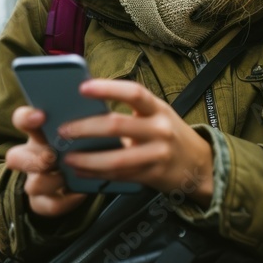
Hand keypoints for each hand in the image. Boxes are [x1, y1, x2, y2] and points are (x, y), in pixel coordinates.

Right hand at [5, 106, 86, 216]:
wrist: (87, 173)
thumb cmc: (82, 144)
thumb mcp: (80, 130)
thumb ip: (80, 121)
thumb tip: (92, 111)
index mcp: (38, 133)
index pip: (22, 120)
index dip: (26, 118)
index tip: (41, 115)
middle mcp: (31, 156)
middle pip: (15, 159)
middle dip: (34, 160)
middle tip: (52, 157)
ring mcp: (35, 180)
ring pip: (32, 185)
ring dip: (51, 181)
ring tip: (69, 176)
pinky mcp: (43, 202)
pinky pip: (48, 205)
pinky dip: (65, 201)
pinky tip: (80, 193)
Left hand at [59, 79, 214, 207]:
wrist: (199, 165)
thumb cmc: (169, 134)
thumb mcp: (156, 115)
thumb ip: (130, 111)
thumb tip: (87, 106)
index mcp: (158, 108)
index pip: (133, 92)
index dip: (107, 88)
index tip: (82, 88)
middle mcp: (160, 129)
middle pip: (117, 126)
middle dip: (85, 128)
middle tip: (63, 130)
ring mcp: (157, 154)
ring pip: (116, 158)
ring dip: (87, 159)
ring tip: (68, 158)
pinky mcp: (153, 175)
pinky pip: (120, 175)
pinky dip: (97, 174)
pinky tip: (81, 172)